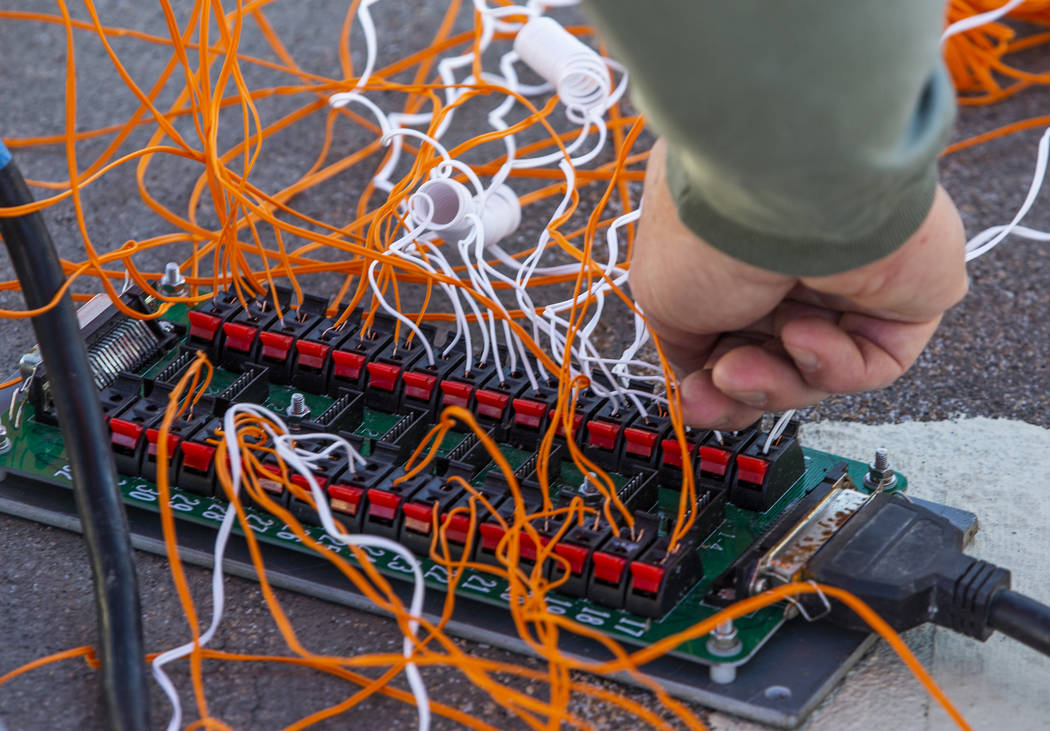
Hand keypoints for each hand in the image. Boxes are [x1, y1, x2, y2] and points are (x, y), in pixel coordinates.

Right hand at [629, 139, 967, 428]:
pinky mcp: (906, 293)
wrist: (776, 198)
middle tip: (719, 389)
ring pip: (818, 363)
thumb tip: (700, 377)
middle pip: (773, 352)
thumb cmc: (707, 231)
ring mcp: (851, 271)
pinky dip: (833, 364)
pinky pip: (871, 360)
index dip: (711, 372)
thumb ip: (685, 342)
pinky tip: (806, 335)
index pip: (730, 323)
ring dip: (778, 380)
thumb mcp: (663, 298)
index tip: (695, 397)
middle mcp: (792, 251)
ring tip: (744, 369)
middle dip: (742, 385)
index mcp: (734, 237)